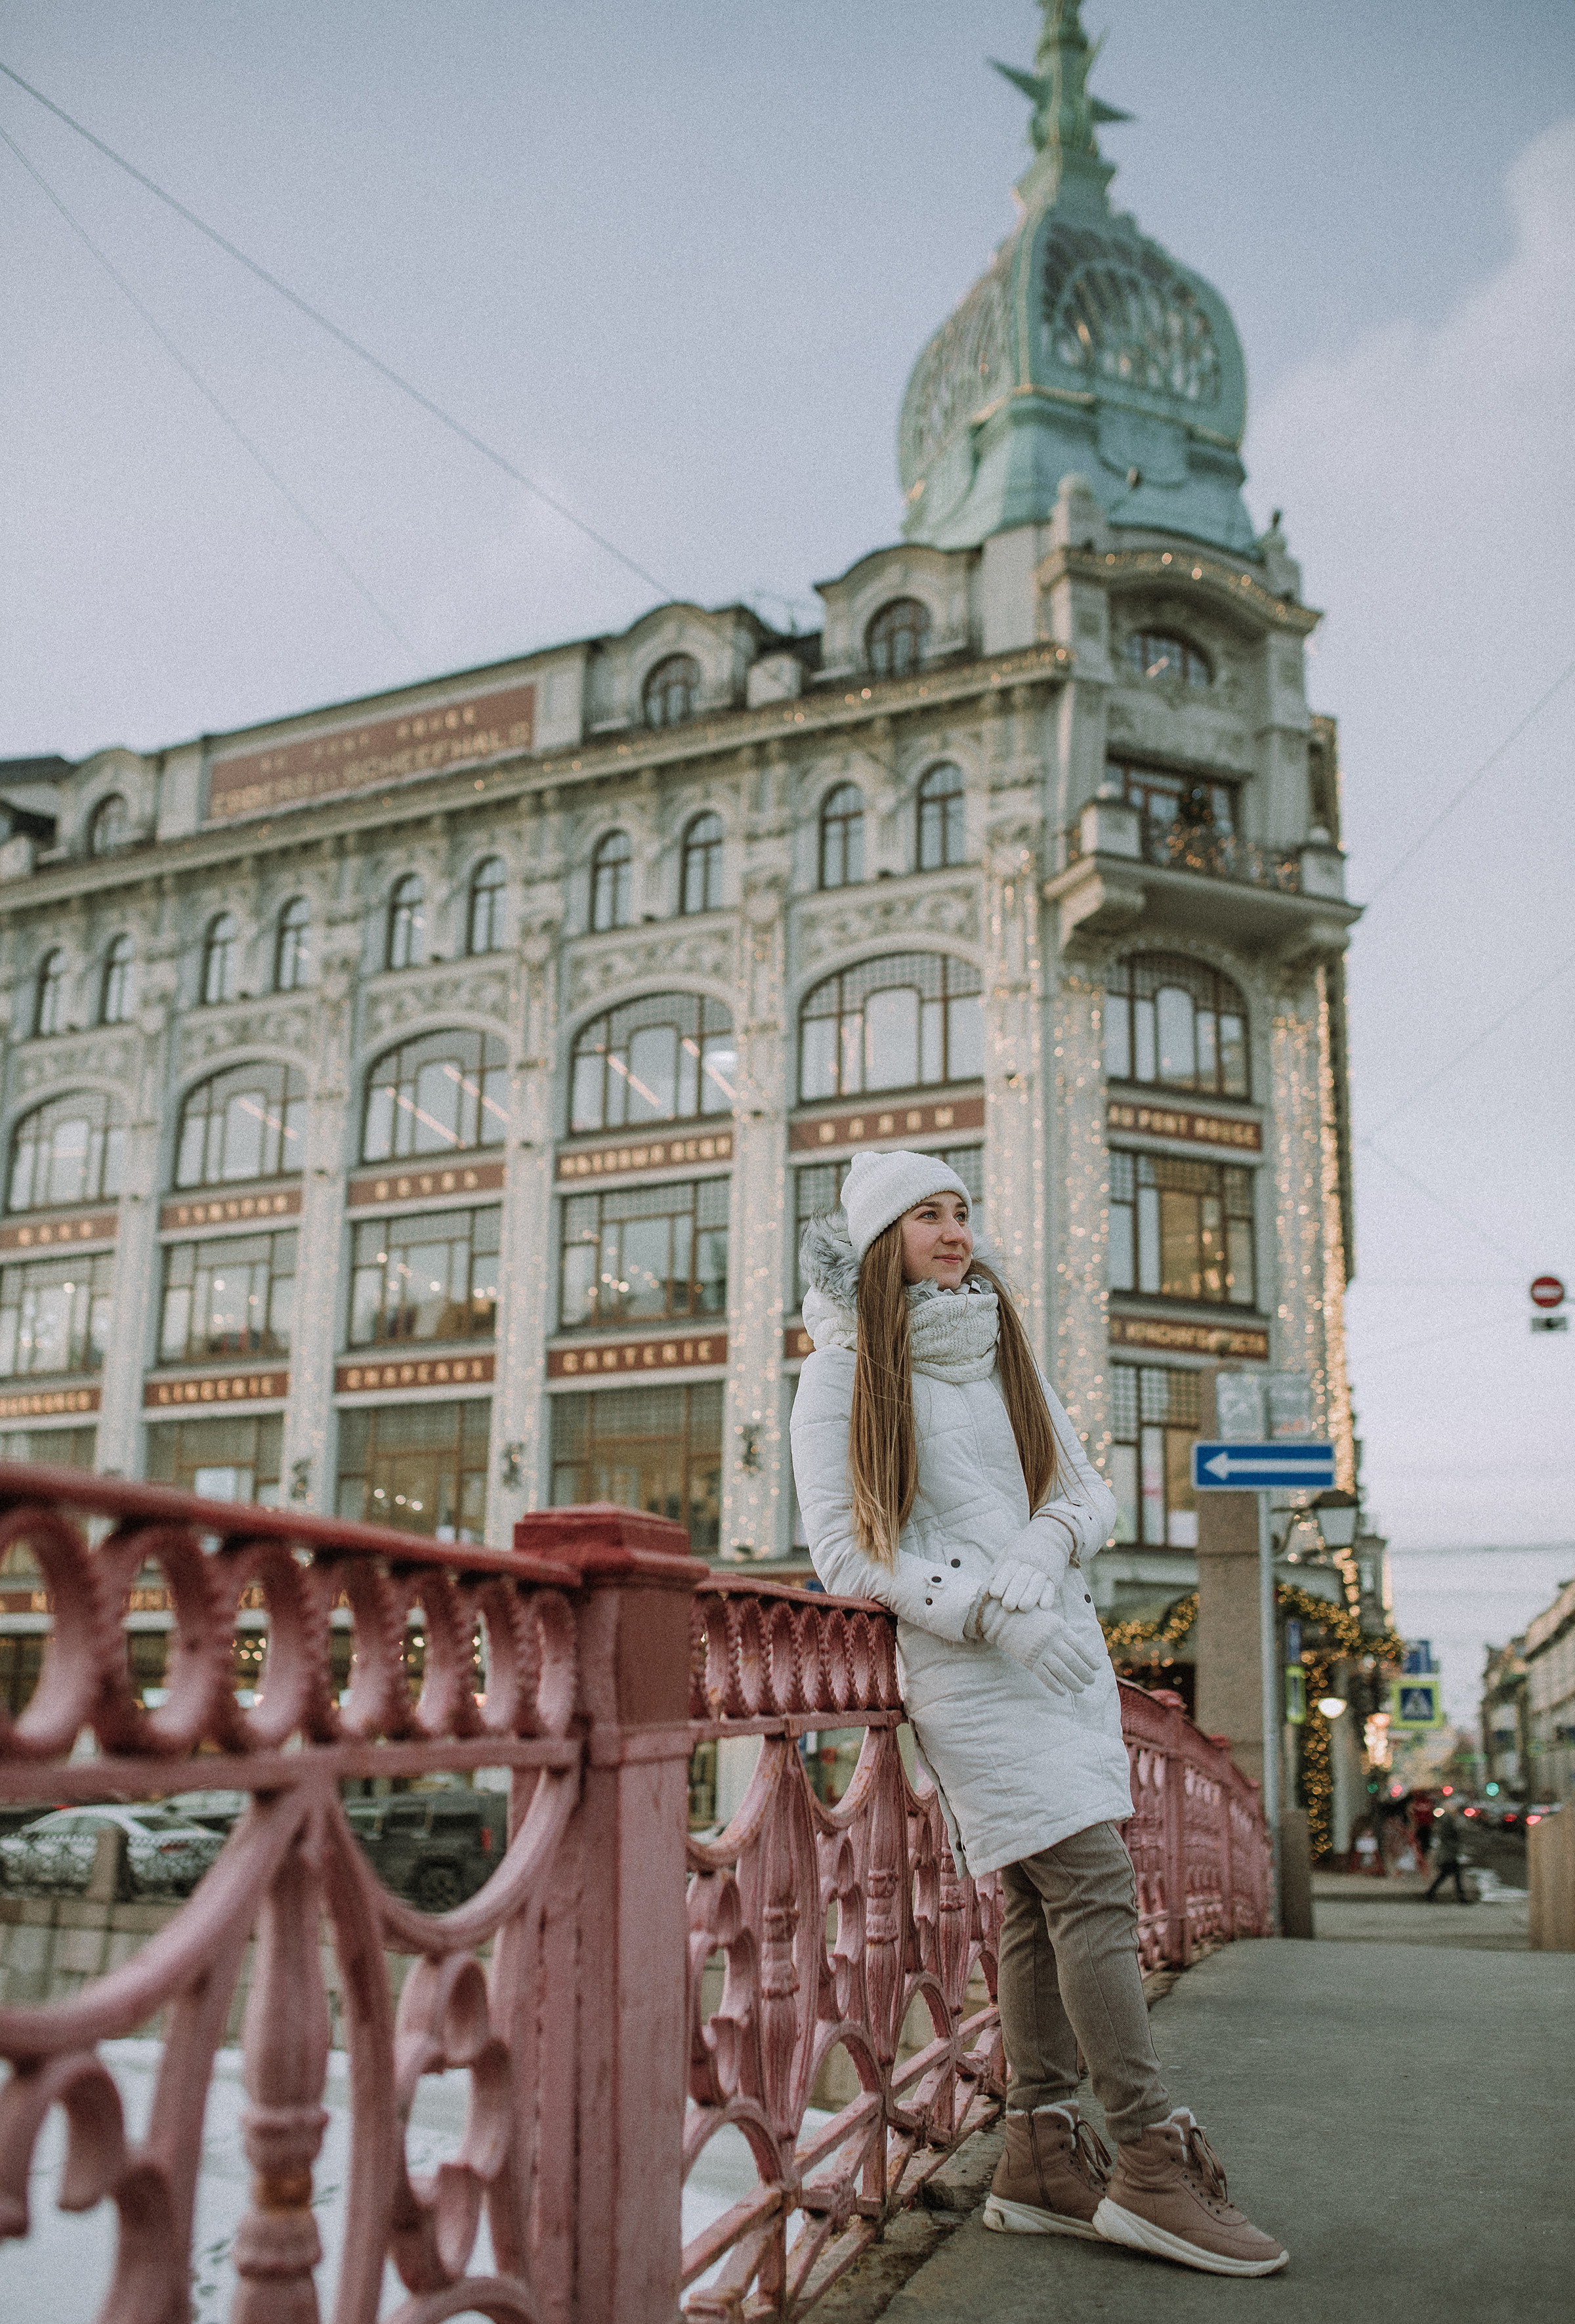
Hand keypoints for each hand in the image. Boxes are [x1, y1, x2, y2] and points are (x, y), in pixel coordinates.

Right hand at [974, 1598, 1099, 1695]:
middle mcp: (1052, 1640)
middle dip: (1085, 1672)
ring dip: (1073, 1682)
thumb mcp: (1051, 1619)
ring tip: (1081, 1688)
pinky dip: (1055, 1685)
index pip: (1080, 1646)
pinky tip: (1063, 1692)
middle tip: (1092, 1680)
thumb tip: (1080, 1648)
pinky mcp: (1029, 1660)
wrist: (1004, 1618)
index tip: (1097, 1667)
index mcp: (1059, 1628)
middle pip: (1073, 1660)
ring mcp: (1040, 1651)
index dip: (1090, 1658)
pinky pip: (1045, 1676)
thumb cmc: (1031, 1617)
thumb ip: (1064, 1633)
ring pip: (1061, 1671)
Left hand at [984, 1509, 1075, 1615]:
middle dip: (1012, 1598)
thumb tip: (983, 1588)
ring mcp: (1043, 1571)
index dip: (999, 1586)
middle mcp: (1029, 1565)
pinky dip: (1046, 1600)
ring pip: (1035, 1588)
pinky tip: (1041, 1606)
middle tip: (1007, 1606)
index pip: (1005, 1573)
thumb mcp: (1007, 1553)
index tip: (995, 1595)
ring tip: (1023, 1608)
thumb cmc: (1022, 1550)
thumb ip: (997, 1570)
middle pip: (1019, 1583)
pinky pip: (1051, 1591)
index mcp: (1015, 1558)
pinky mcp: (1054, 1577)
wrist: (1049, 1537)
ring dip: (1028, 1601)